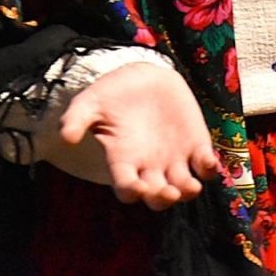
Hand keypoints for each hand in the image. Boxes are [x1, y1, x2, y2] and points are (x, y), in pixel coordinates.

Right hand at [56, 62, 218, 209]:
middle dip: (162, 198)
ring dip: (188, 191)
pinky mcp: (195, 144)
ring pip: (184, 187)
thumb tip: (66, 137)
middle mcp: (150, 167)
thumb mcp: (89, 103)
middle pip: (157, 196)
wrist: (142, 76)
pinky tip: (208, 161)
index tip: (135, 186)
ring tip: (191, 186)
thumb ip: (76, 119)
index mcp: (123, 162)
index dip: (131, 191)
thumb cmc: (112, 94)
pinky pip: (205, 165)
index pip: (126, 188)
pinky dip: (209, 168)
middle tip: (167, 192)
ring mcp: (174, 158)